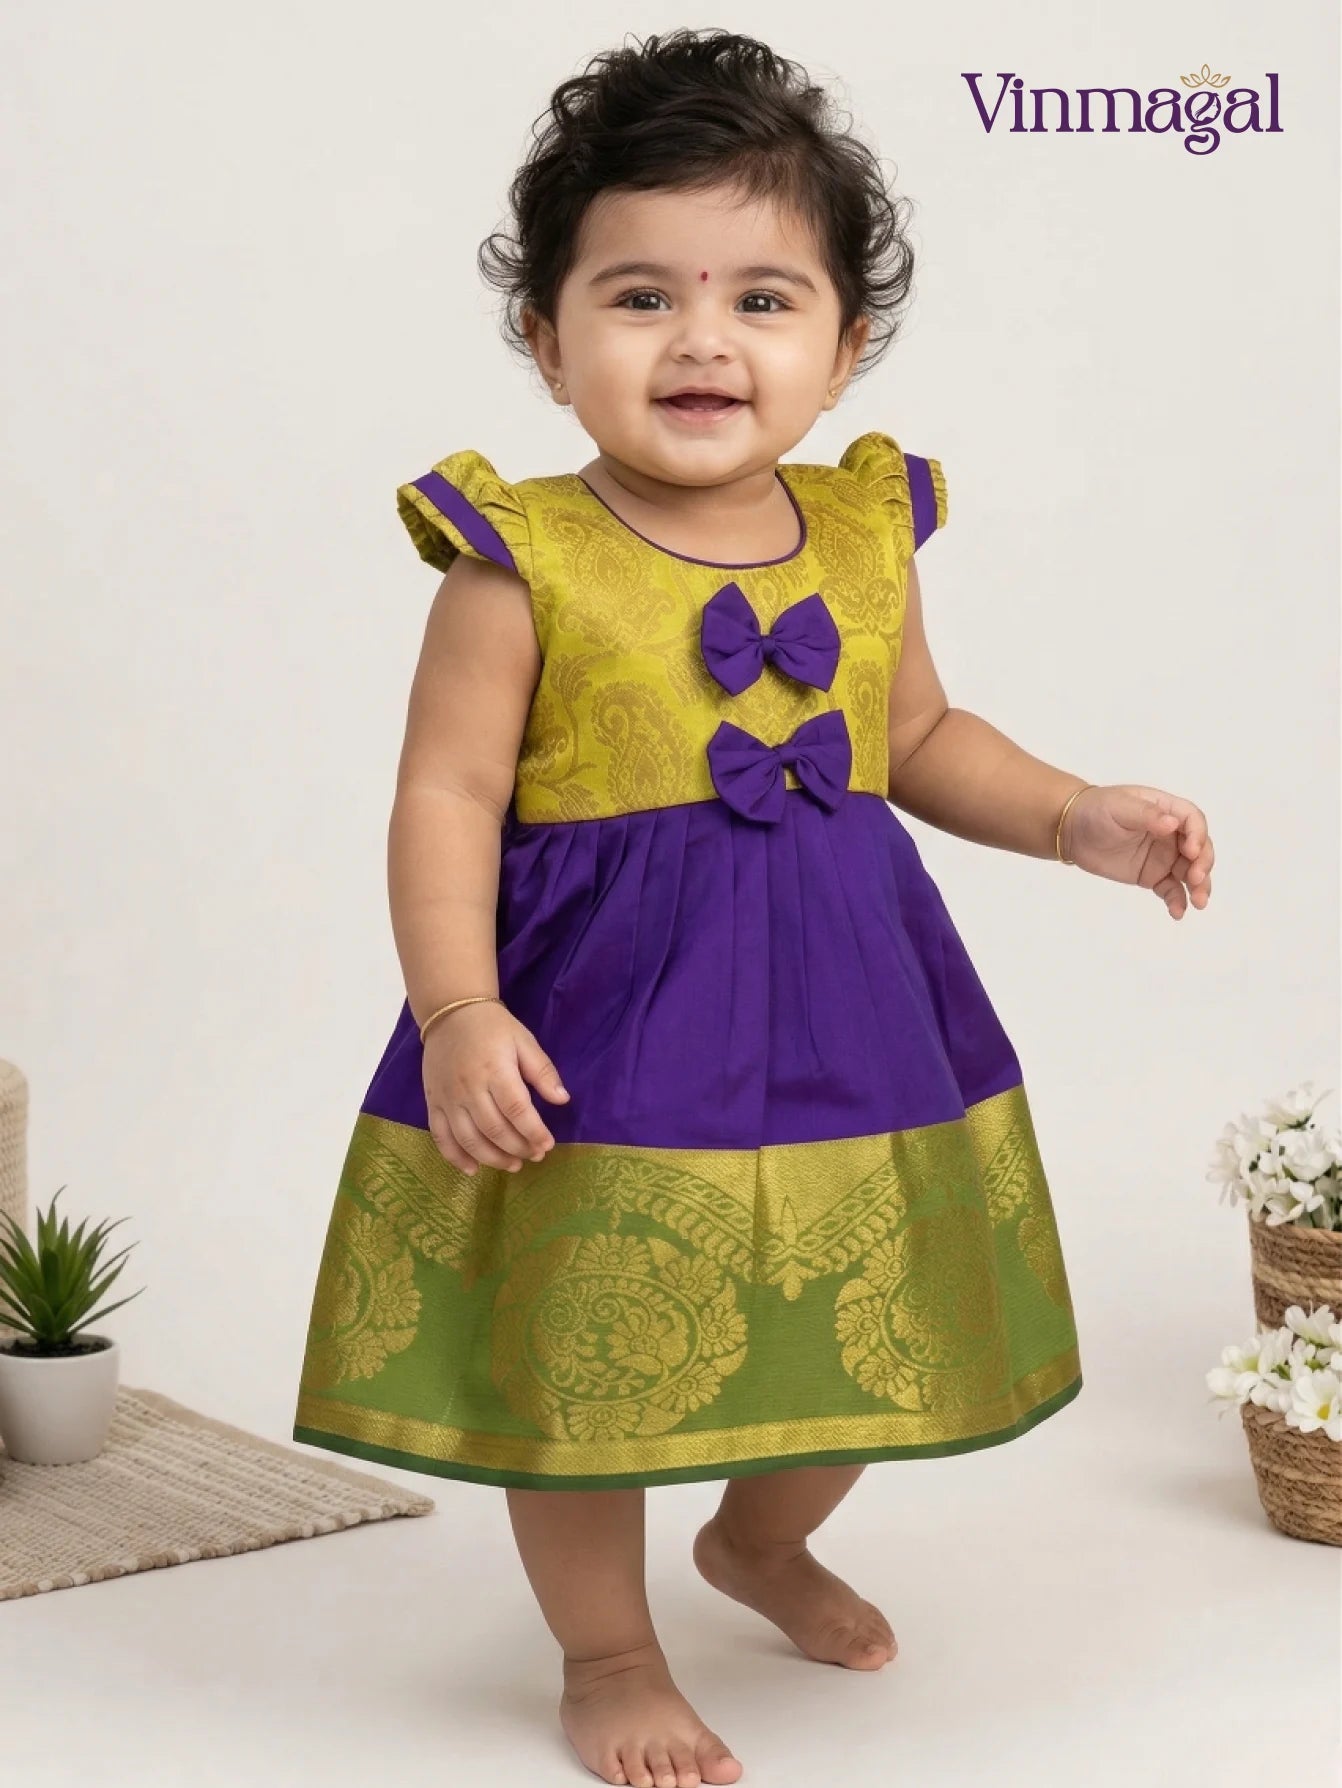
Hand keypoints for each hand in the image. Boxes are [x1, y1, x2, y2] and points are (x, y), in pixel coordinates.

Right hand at [422, 1002, 569, 1175]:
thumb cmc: (494, 1027)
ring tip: (513, 1165)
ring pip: (469, 1139)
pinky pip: (441, 1136)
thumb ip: (542, 1072)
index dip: (534, 1132)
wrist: (450, 1013)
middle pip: (494, 1129)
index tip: (548, 1145)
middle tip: (536, 1155)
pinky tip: (472, 1170)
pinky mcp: (432, 1102)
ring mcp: (448, 1098)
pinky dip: (455, 1157)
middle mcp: (469, 1088)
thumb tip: (562, 1100)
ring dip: (493, 1158)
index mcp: (495, 1070)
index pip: (517, 1110)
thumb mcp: (524, 1041)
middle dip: (518, 1148)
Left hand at [1060, 783, 1213, 919]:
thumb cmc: (1096, 809)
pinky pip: (1171, 890)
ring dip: (1199, 887)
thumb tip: (1172, 823)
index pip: (1193, 821)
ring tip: (1198, 902)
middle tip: (1196, 879)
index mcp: (1167, 810)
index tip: (1191, 851)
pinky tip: (1178, 912)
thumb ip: (1146, 814)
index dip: (1198, 835)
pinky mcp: (1152, 876)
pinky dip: (1178, 901)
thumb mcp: (1119, 807)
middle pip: (1199, 849)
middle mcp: (1171, 834)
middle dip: (1203, 864)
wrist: (1072, 831)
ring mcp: (1164, 856)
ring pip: (1190, 872)